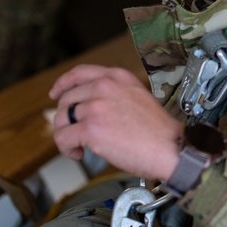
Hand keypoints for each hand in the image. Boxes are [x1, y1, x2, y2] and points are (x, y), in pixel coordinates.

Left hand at [50, 64, 183, 180]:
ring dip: (67, 135)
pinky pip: (63, 138)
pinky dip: (67, 149)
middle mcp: (105, 86)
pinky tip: (80, 153)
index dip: (63, 84)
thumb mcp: (137, 97)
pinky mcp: (90, 129)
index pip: (79, 73)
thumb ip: (113, 94)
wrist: (171, 148)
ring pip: (62, 120)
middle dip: (67, 119)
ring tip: (81, 146)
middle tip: (76, 133)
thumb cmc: (159, 131)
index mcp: (118, 77)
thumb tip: (87, 105)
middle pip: (66, 99)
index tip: (56, 93)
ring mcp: (96, 107)